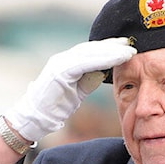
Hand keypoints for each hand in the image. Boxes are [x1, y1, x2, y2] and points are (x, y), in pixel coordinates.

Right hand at [4, 37, 135, 142]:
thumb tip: (103, 72)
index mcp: (66, 62)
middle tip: (131, 44)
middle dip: (112, 45)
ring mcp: (59, 64)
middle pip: (91, 48)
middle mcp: (62, 59)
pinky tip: (115, 59)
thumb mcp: (76, 91)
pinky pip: (83, 63)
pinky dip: (100, 60)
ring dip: (110, 52)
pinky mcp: (59, 73)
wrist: (33, 119)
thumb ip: (88, 79)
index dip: (109, 47)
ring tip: (128, 52)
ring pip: (89, 53)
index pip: (90, 51)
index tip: (126, 46)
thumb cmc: (54, 107)